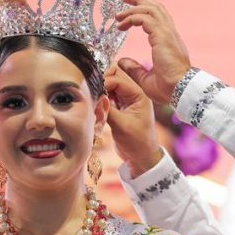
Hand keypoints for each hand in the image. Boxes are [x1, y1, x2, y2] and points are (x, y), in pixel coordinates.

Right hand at [104, 62, 162, 177]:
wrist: (141, 157)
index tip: (94, 90)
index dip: (105, 82)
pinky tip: (96, 104)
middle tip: (93, 91)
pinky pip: (108, 97)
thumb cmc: (136, 142)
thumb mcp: (121, 125)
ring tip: (94, 98)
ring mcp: (126, 101)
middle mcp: (133, 95)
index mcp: (139, 95)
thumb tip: (95, 97)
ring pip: (111, 86)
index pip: (119, 79)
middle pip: (116, 77)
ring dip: (102, 90)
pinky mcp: (119, 108)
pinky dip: (102, 98)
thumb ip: (107, 109)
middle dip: (103, 81)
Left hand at [115, 0, 191, 103]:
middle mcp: (170, 34)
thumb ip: (134, 69)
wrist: (181, 90)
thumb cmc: (169, 89)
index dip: (142, 12)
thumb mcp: (146, 79)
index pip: (157, 18)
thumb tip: (122, 61)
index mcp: (168, 42)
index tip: (126, 14)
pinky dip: (133, 18)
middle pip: (156, 7)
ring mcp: (168, 34)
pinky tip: (122, 24)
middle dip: (139, 0)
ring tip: (119, 12)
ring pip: (151, 9)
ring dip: (133, 7)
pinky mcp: (163, 37)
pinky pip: (146, 19)